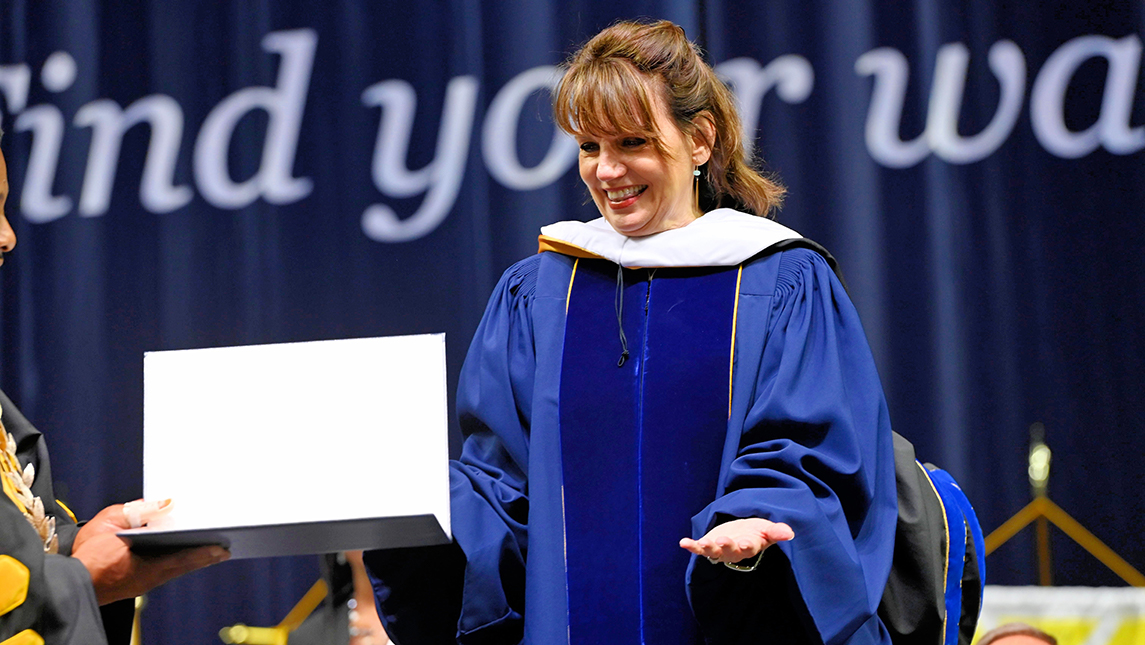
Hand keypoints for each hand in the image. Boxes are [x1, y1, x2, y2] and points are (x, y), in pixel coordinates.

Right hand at [71, 501, 229, 604]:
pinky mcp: (134, 583)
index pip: (183, 558)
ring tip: (211, 547)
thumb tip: (166, 502)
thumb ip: (139, 510)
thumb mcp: (110, 521)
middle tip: (224, 547)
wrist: (66, 581)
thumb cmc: (86, 554)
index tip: (222, 548)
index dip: (204, 553)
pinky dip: (175, 562)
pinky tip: (182, 552)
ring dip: (191, 559)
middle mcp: (147, 579)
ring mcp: (141, 583)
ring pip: (173, 569)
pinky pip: (161, 571)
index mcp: (145, 567)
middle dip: (203, 555)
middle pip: (182, 565)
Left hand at [679, 518, 793, 564]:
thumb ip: (777, 532)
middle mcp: (735, 551)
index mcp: (750, 546)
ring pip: (714, 551)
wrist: (742, 533)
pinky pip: (699, 548)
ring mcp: (720, 549)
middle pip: (730, 551)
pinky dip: (691, 546)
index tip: (746, 542)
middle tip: (722, 540)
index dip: (748, 545)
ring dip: (708, 547)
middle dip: (726, 545)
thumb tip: (789, 533)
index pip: (750, 547)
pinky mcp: (709, 545)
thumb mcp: (767, 529)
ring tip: (701, 543)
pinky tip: (683, 542)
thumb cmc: (757, 531)